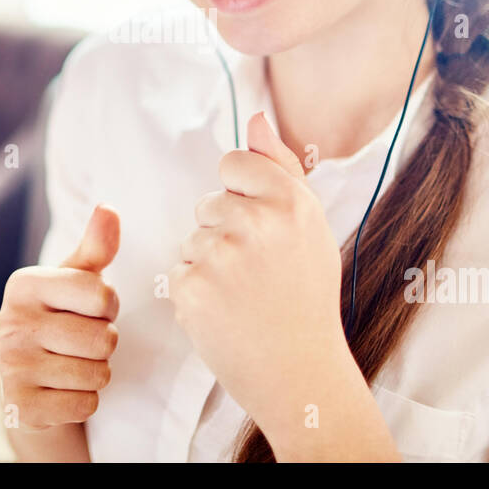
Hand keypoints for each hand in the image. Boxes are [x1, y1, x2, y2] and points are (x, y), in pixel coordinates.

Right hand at [0, 204, 120, 429]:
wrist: (29, 384)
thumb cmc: (61, 319)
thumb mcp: (77, 281)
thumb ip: (96, 246)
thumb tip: (109, 208)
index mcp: (24, 284)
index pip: (103, 295)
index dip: (109, 307)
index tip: (88, 310)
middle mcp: (10, 323)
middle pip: (104, 339)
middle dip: (105, 343)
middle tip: (81, 342)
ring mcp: (12, 368)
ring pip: (98, 374)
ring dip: (97, 373)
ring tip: (72, 364)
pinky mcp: (22, 407)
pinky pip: (85, 404)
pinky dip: (84, 401)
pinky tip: (62, 389)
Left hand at [168, 112, 352, 435]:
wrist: (300, 372)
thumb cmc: (306, 296)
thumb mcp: (310, 226)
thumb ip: (280, 167)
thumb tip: (255, 116)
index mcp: (290, 201)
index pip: (233, 163)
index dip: (242, 195)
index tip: (262, 229)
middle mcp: (256, 222)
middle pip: (209, 202)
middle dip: (225, 233)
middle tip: (258, 274)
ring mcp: (220, 255)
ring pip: (192, 238)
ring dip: (209, 264)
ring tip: (244, 296)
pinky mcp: (191, 288)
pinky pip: (178, 271)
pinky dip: (195, 293)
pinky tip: (225, 313)